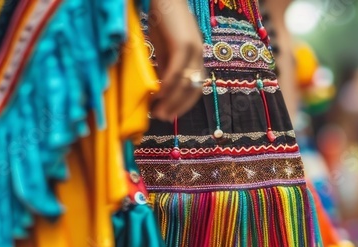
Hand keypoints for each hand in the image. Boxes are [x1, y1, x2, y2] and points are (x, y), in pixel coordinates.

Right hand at [148, 0, 204, 120]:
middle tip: (164, 118)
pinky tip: (158, 94)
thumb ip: (165, 66)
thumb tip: (162, 86)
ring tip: (159, 112)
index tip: (171, 114)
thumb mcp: (164, 47)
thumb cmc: (162, 17)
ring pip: (185, 83)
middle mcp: (198, 54)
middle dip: (178, 106)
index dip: (184, 103)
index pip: (195, 86)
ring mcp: (193, 49)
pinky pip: (177, 70)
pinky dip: (168, 85)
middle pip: (193, 88)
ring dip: (172, 100)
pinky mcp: (184, 44)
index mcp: (195, 56)